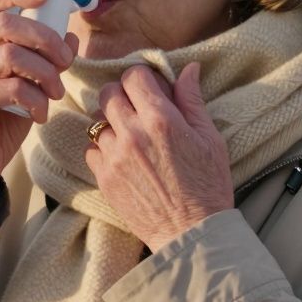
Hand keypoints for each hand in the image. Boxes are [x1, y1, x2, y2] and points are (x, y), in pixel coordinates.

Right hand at [0, 0, 79, 211]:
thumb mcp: (25, 85)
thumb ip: (42, 60)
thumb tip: (69, 34)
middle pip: (6, 23)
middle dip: (46, 38)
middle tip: (65, 60)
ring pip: (11, 54)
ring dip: (45, 73)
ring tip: (55, 93)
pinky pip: (11, 86)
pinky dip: (35, 99)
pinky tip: (39, 114)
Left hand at [85, 63, 231, 251]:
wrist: (192, 233)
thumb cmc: (208, 185)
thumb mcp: (210, 138)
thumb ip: (192, 100)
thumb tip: (187, 68)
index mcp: (161, 119)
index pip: (133, 76)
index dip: (141, 78)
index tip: (149, 88)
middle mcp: (133, 134)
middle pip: (108, 93)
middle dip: (122, 95)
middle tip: (137, 108)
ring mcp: (114, 157)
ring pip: (96, 120)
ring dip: (111, 123)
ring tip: (131, 136)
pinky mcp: (104, 179)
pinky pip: (91, 150)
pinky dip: (103, 149)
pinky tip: (123, 157)